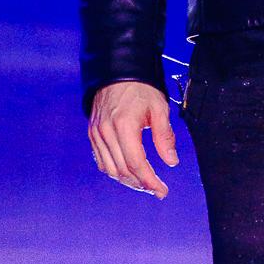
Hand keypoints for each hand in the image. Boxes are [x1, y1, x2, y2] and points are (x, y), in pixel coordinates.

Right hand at [88, 79, 178, 198]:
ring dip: (127, 181)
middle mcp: (106, 132)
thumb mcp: (159, 108)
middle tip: (156, 189)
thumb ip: (165, 136)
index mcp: (124, 125)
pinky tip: (128, 172)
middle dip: (141, 184)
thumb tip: (171, 161)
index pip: (136, 163)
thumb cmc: (140, 89)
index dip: (150, 181)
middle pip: (122, 170)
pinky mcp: (93, 134)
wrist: (117, 72)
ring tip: (144, 184)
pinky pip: (101, 161)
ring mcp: (97, 134)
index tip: (162, 191)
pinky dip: (114, 171)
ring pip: (110, 169)